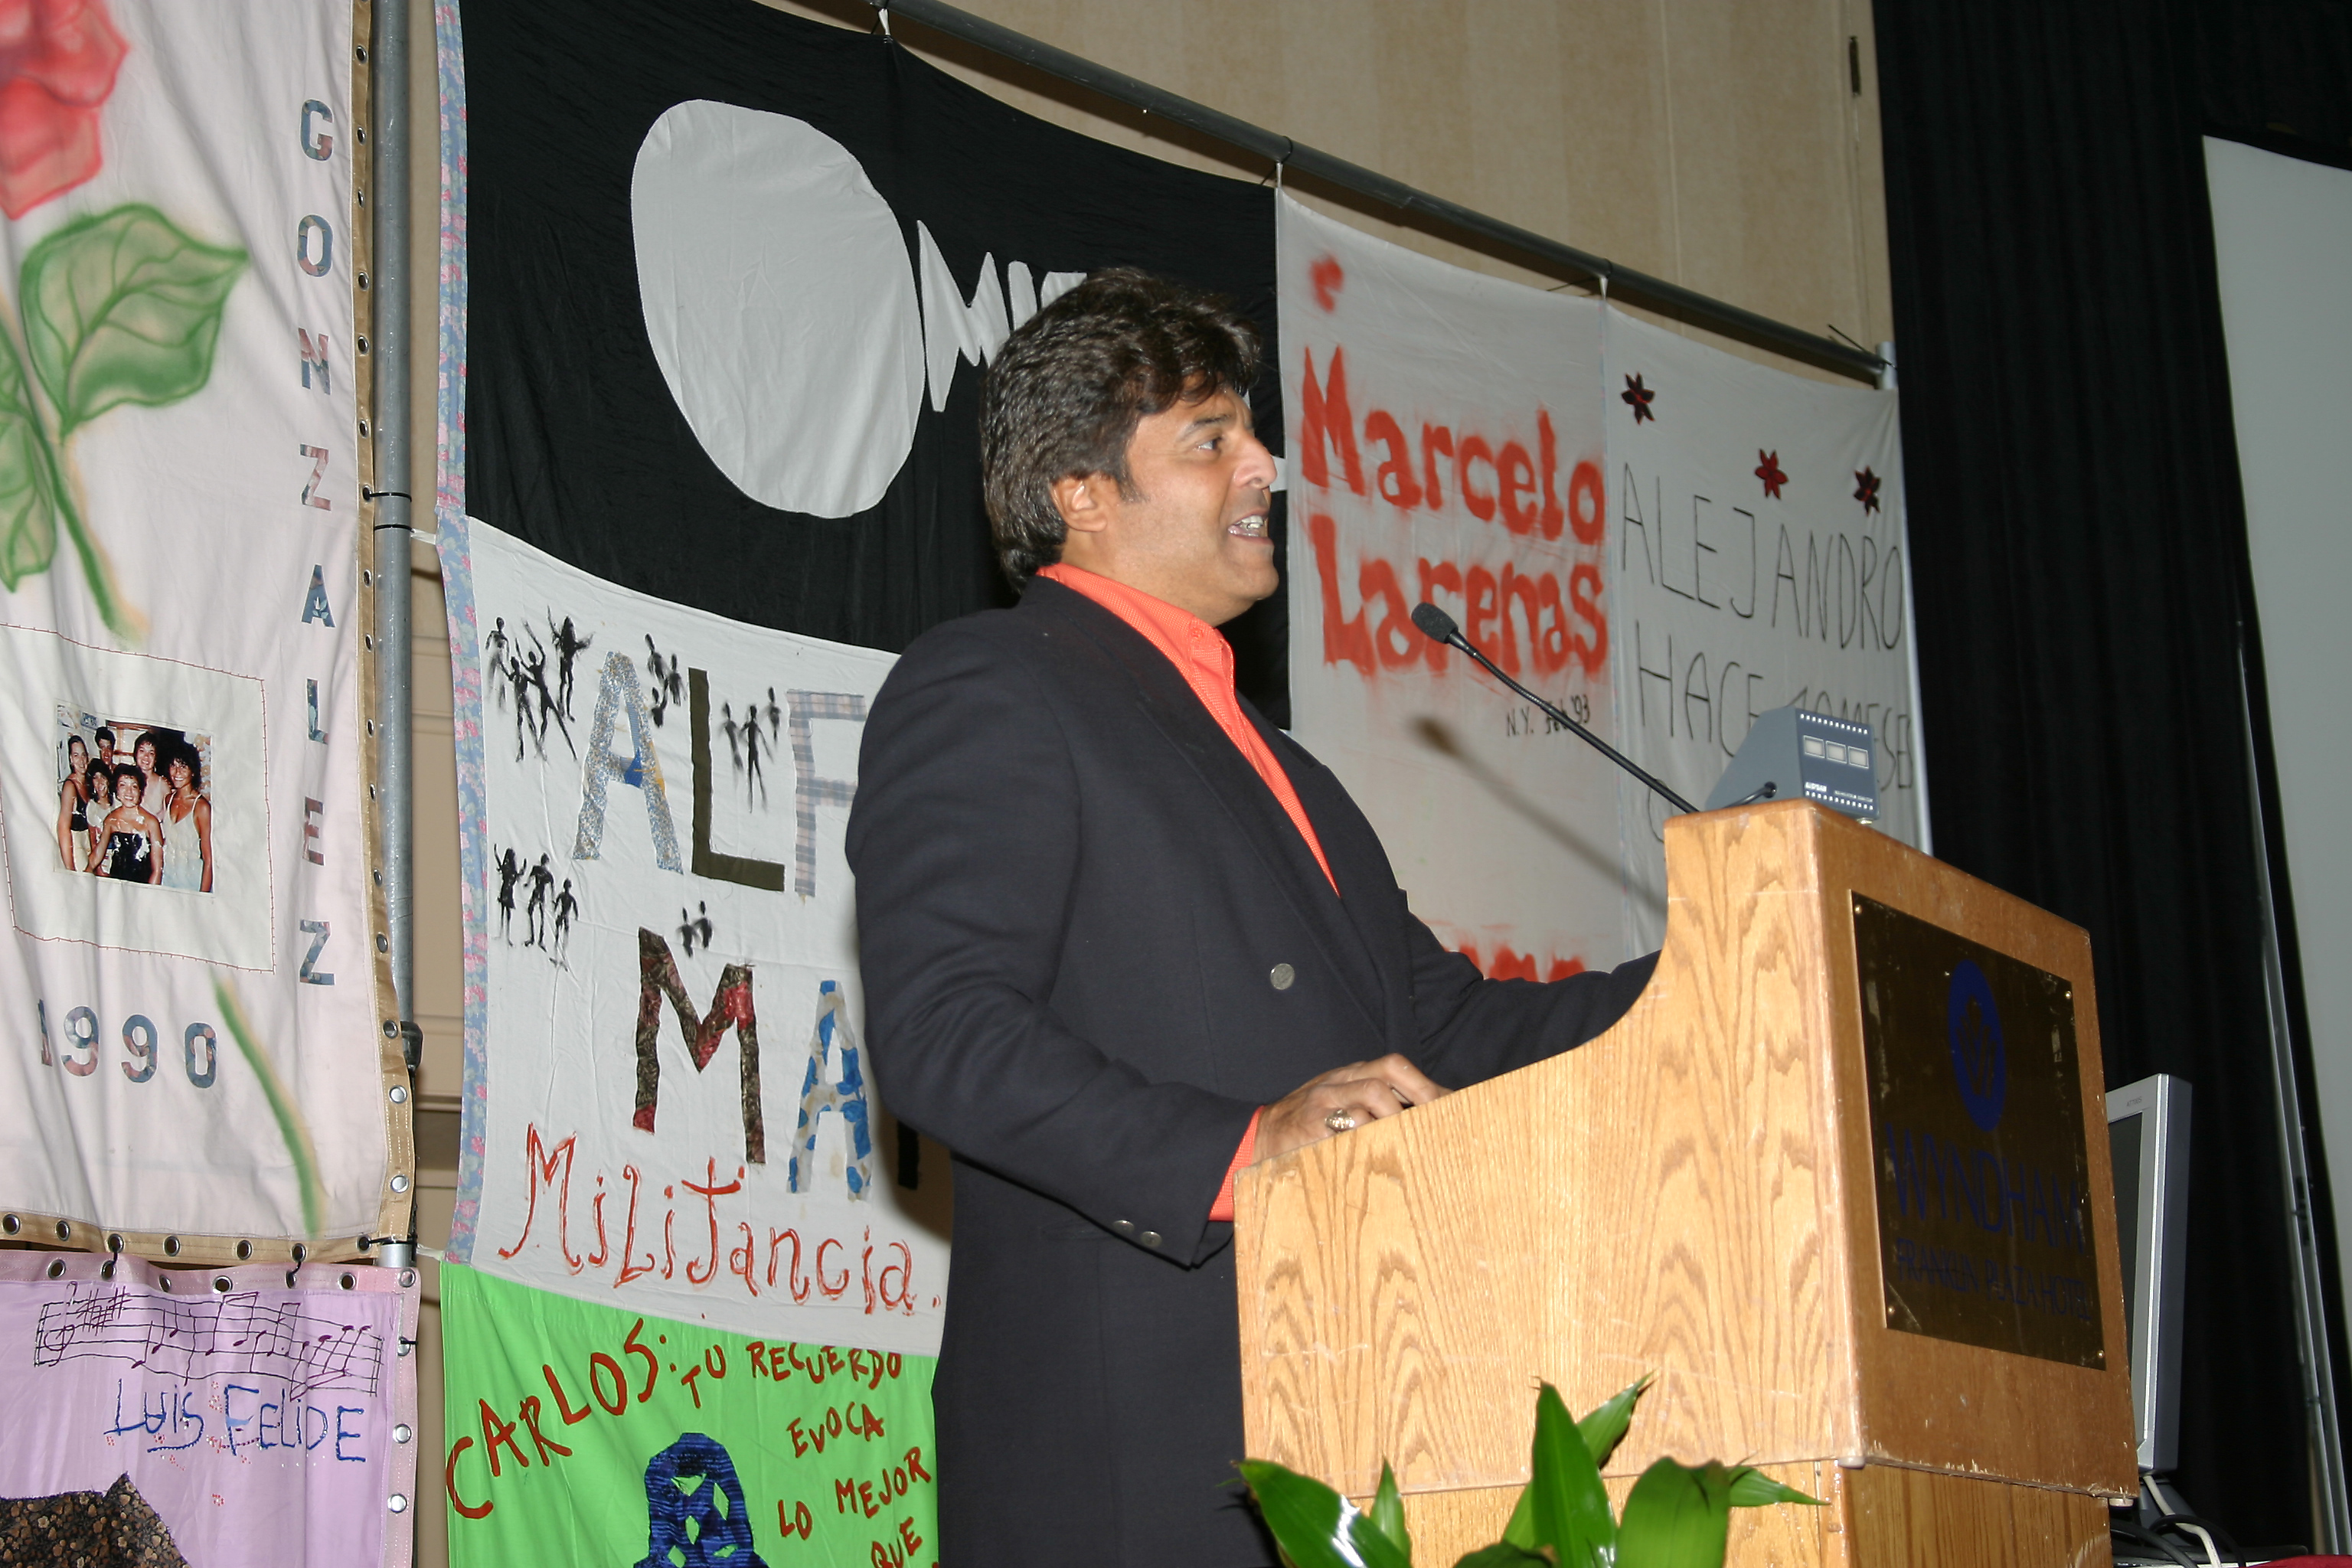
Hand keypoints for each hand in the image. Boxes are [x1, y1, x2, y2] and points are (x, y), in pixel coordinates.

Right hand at [1253, 1054, 1447, 1163]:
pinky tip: (1380, 1156)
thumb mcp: (1341, 1107)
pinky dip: (1367, 1138)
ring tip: (1413, 1139)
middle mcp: (1339, 1082)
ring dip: (1396, 1116)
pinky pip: (1346, 1127)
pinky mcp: (1311, 1128)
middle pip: (1387, 1071)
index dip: (1427, 1085)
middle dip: (1420, 1092)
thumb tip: (1428, 1118)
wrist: (1259, 1140)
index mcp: (1350, 1076)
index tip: (1454, 1106)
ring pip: (1371, 1094)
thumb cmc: (1310, 1128)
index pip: (1395, 1067)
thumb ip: (1376, 1107)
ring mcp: (1324, 1102)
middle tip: (1440, 1119)